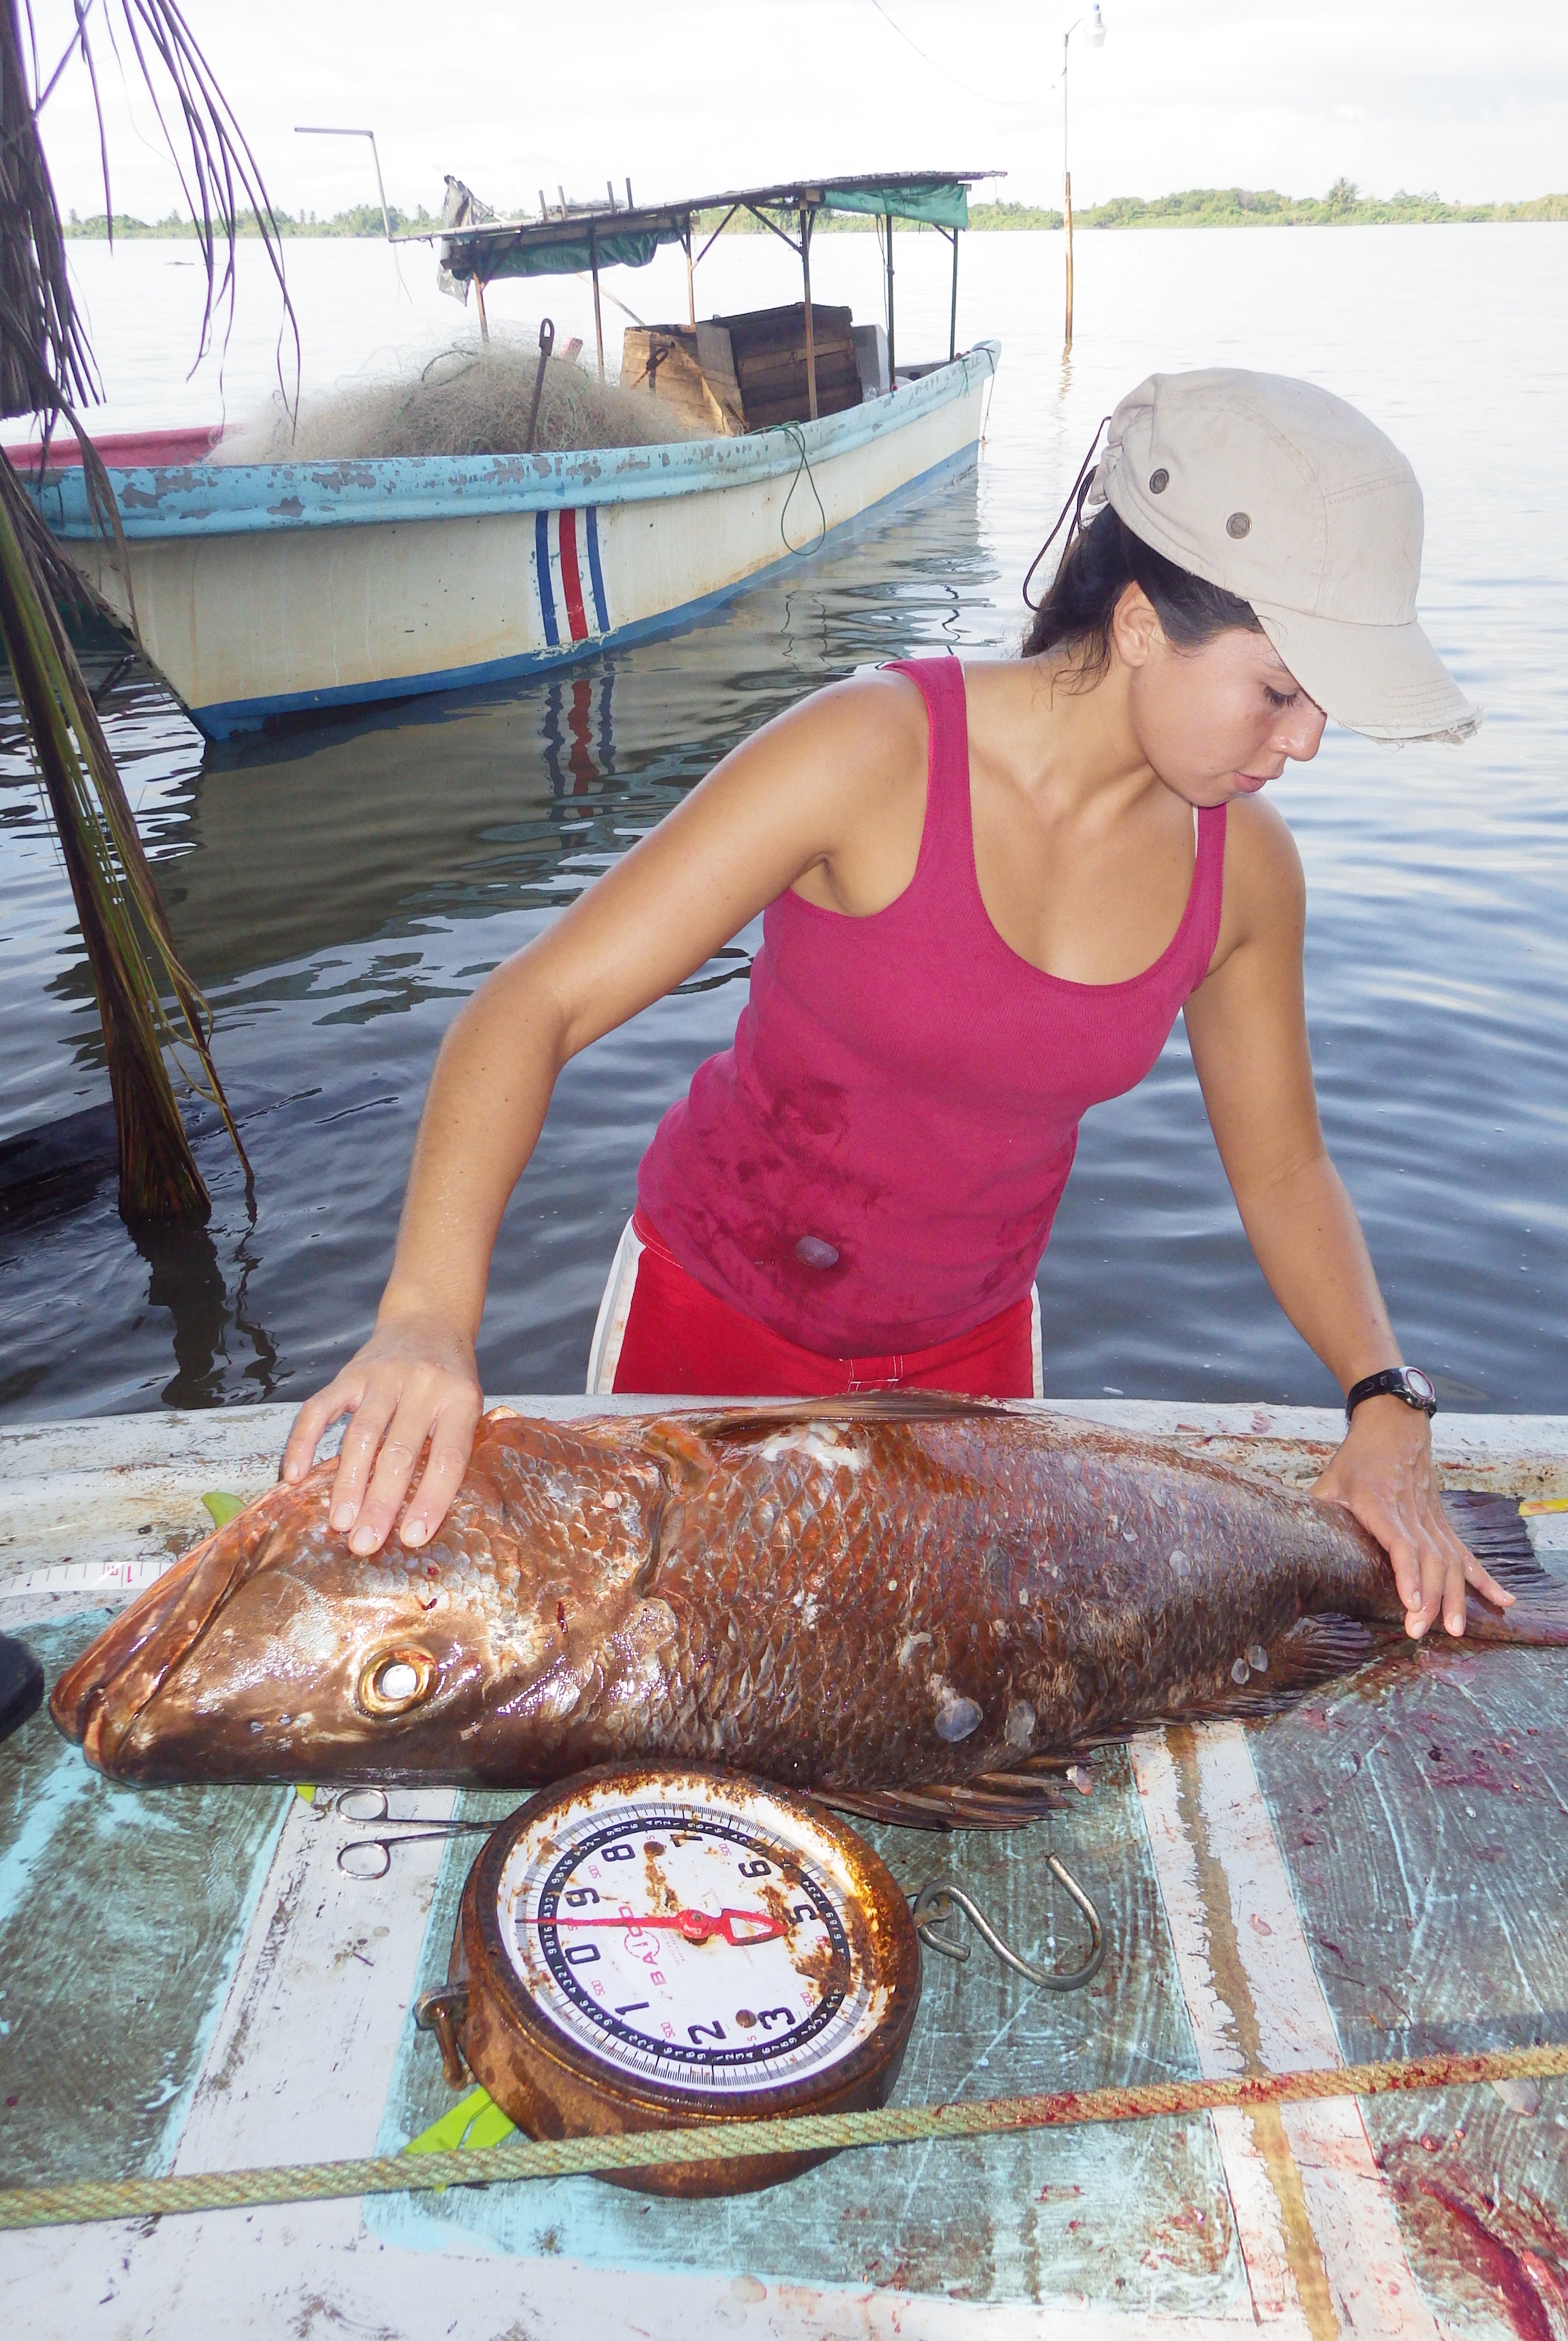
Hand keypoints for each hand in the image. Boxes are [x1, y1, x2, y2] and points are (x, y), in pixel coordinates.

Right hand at [281, 1312, 483, 1556]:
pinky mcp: (350, 1373)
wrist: (429, 1319)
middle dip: (381, 1503)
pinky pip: (320, 1409)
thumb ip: (448, 1449)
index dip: (431, 1500)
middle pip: (399, 1452)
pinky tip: (295, 1476)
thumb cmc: (450, 1378)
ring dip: (347, 1483)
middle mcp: (423, 1385)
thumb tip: (421, 1518)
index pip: (448, 1457)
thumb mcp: (466, 1406)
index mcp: (460, 1400)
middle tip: (364, 1544)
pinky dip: (304, 1442)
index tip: (413, 1538)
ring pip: (361, 1436)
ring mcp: (383, 1377)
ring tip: (338, 1523)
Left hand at [1311, 1395, 1515, 1638]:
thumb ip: (1312, 1512)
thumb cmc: (1357, 1458)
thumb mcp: (1330, 1481)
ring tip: (1455, 1629)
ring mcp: (1432, 1518)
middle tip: (1422, 1631)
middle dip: (1429, 1598)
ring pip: (1452, 1560)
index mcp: (1380, 1503)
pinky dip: (1485, 1579)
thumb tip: (1283, 1542)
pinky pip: (1467, 1553)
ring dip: (1456, 1596)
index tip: (1411, 1604)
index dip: (1407, 1573)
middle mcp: (1411, 1513)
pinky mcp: (1443, 1523)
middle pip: (1430, 1559)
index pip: (1399, 1542)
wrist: (1394, 1424)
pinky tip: (1503, 1602)